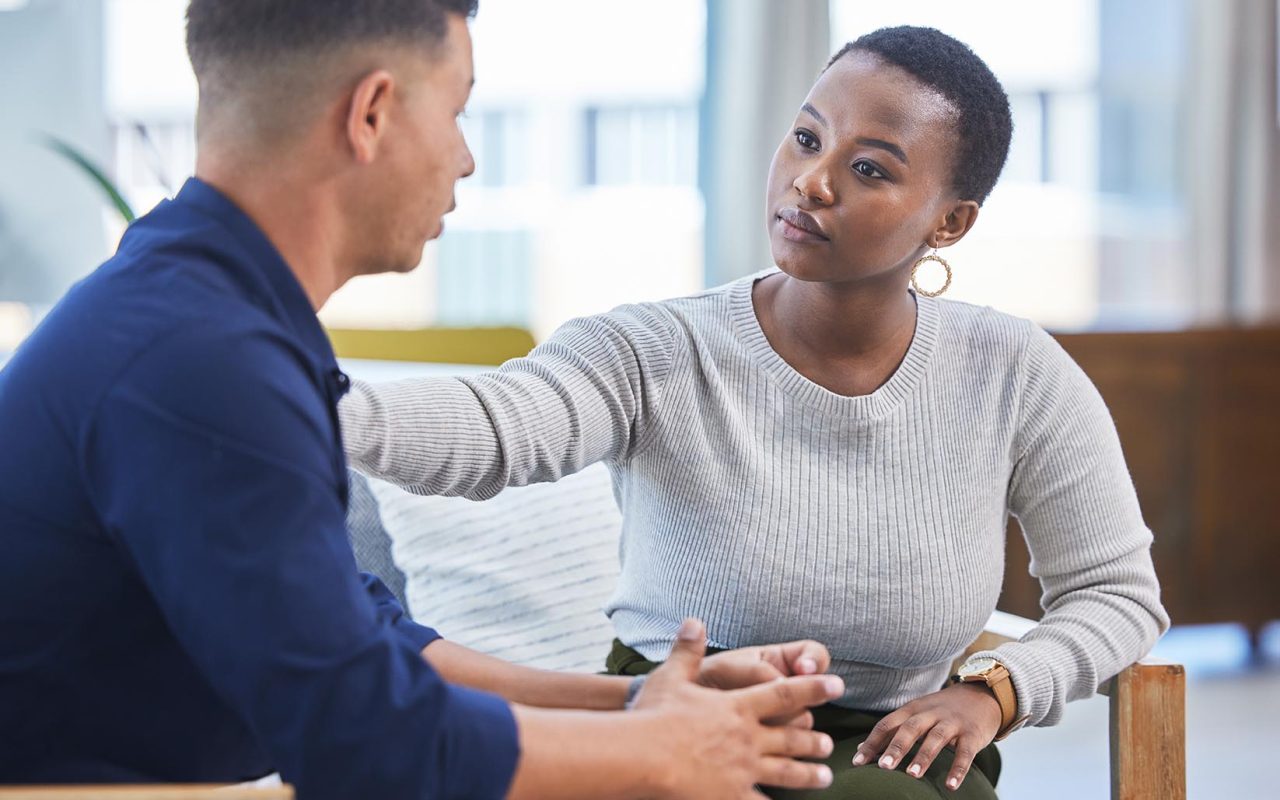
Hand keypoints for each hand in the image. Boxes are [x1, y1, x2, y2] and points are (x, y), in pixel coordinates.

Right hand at [633, 619, 844, 798]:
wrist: (645, 755)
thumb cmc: (655, 714)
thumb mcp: (671, 675)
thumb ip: (687, 650)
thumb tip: (694, 621)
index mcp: (738, 706)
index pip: (785, 693)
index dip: (813, 688)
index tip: (837, 685)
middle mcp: (748, 737)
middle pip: (791, 736)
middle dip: (813, 738)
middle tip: (829, 742)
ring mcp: (743, 768)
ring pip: (786, 771)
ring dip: (808, 773)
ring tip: (825, 777)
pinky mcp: (732, 795)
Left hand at [850, 683, 1000, 791]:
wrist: (982, 695)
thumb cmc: (942, 710)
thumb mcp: (916, 713)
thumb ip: (891, 730)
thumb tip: (859, 748)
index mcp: (912, 709)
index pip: (887, 724)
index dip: (872, 742)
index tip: (857, 762)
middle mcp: (930, 713)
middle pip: (910, 728)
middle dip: (896, 747)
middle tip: (883, 767)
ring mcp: (952, 722)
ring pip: (935, 738)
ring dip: (923, 756)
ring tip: (912, 775)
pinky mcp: (972, 734)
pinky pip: (965, 753)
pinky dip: (958, 769)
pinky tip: (950, 785)